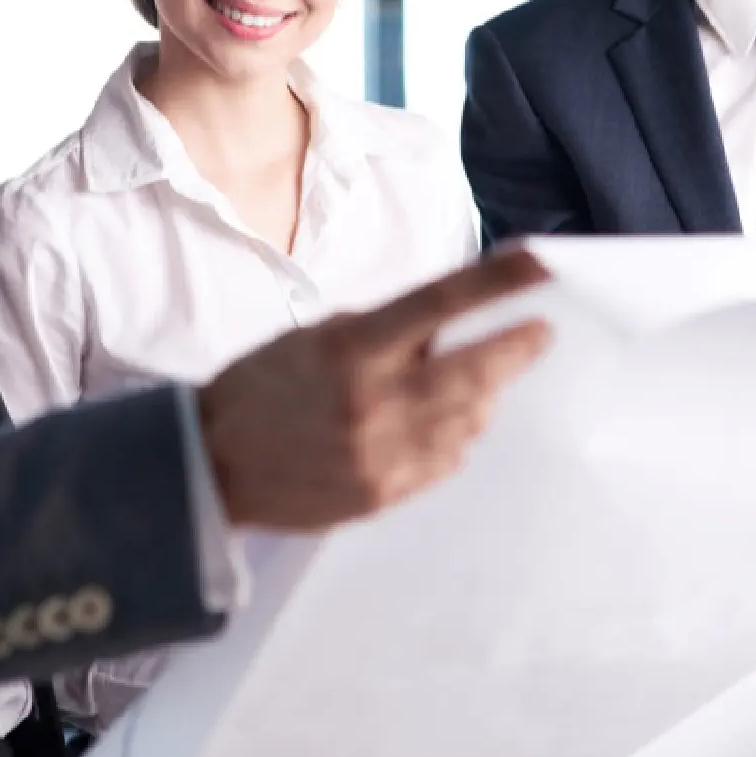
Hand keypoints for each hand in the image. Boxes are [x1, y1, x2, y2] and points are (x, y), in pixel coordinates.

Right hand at [198, 246, 551, 531]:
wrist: (212, 465)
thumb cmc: (264, 386)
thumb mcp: (317, 335)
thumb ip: (384, 329)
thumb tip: (448, 326)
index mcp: (353, 349)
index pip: (441, 303)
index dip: (499, 282)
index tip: (543, 262)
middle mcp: (374, 402)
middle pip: (476, 371)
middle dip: (516, 348)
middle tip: (540, 332)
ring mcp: (383, 454)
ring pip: (469, 419)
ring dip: (484, 394)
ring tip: (482, 378)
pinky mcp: (385, 493)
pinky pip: (446, 459)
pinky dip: (454, 435)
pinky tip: (441, 422)